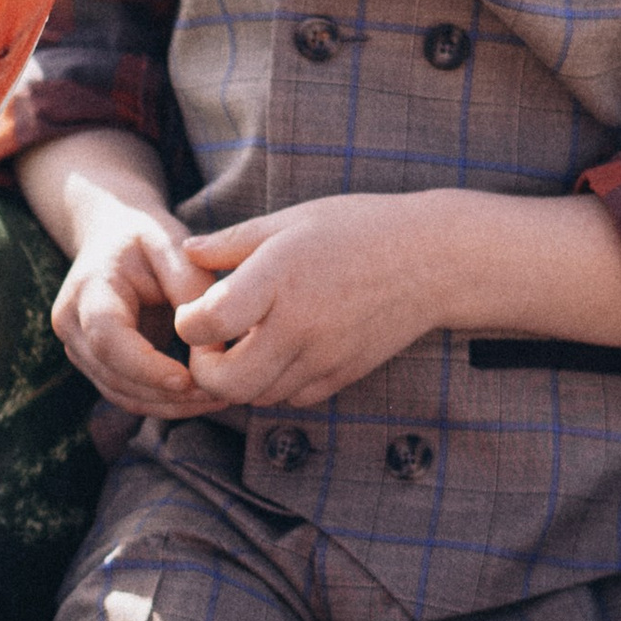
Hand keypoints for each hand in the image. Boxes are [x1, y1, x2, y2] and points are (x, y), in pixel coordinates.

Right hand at [50, 203, 204, 414]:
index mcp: (88, 288)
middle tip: (221, 395)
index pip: (108, 338)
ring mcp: (77, 349)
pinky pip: (127, 395)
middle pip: (115, 375)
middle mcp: (71, 324)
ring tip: (218, 399)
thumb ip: (192, 291)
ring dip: (170, 405)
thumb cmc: (145, 237)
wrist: (110, 236)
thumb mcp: (173, 246)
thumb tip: (213, 350)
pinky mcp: (94, 364)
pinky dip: (163, 402)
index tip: (190, 380)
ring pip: (121, 394)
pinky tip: (199, 397)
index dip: (146, 366)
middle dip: (168, 394)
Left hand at [173, 195, 445, 407]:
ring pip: (257, 396)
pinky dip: (275, 384)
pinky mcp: (342, 375)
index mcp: (277, 280)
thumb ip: (231, 243)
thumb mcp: (290, 222)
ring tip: (246, 343)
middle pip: (227, 382)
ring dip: (239, 378)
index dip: (189, 322)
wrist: (434, 260)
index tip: (199, 309)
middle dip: (205, 370)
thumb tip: (186, 252)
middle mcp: (298, 326)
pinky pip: (292, 399)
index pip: (207, 323)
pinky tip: (281, 352)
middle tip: (212, 342)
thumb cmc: (358, 229)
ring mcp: (323, 357)